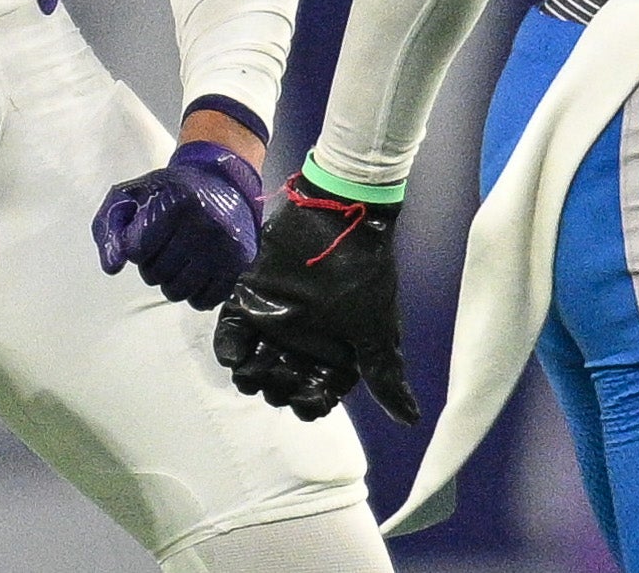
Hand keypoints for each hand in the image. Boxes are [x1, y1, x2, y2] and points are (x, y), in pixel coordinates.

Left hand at [93, 141, 264, 310]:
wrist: (221, 180)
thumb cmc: (173, 189)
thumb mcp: (133, 194)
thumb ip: (109, 226)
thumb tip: (111, 267)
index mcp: (175, 204)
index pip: (136, 250)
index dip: (135, 245)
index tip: (146, 232)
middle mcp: (203, 226)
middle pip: (155, 274)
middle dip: (151, 264)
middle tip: (163, 245)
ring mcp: (223, 247)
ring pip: (177, 291)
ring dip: (169, 281)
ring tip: (177, 258)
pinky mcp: (239, 263)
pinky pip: (205, 301)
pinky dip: (193, 294)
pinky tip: (194, 273)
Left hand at [213, 173, 418, 424]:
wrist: (335, 218)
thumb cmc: (360, 276)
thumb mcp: (375, 329)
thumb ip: (384, 374)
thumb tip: (410, 420)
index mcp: (332, 356)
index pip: (314, 398)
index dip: (307, 404)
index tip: (306, 396)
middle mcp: (301, 344)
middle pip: (280, 385)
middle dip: (277, 386)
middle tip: (282, 369)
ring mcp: (274, 322)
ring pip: (253, 366)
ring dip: (250, 373)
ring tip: (257, 363)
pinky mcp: (251, 300)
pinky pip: (230, 333)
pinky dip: (228, 347)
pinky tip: (235, 352)